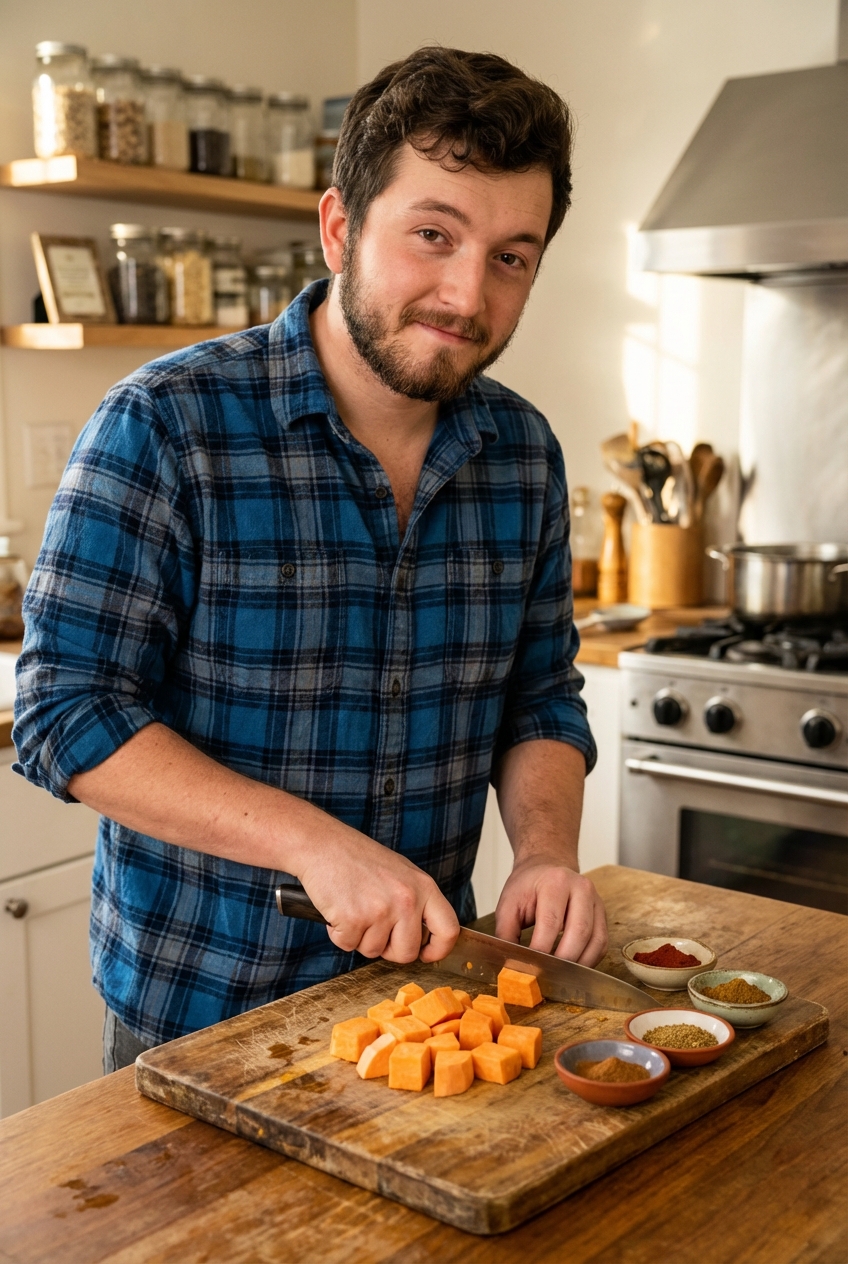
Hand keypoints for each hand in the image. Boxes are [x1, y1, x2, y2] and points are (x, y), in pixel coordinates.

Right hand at [297, 822, 458, 964]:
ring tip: (353, 907)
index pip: (448, 929)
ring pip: (373, 951)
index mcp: (423, 887)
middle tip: (374, 929)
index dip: (438, 950)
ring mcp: (381, 910)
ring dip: (359, 937)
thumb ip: (416, 902)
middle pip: (407, 953)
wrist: (323, 844)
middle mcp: (407, 900)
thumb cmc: (358, 858)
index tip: (426, 955)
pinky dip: (339, 933)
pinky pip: (348, 945)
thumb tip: (423, 938)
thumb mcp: (401, 873)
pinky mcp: (353, 919)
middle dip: (388, 950)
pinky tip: (338, 909)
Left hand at [494, 855, 607, 966]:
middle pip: (579, 932)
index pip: (551, 922)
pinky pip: (602, 943)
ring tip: (559, 975)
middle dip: (563, 960)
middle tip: (546, 976)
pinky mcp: (602, 914)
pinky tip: (572, 967)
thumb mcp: (508, 905)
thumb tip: (508, 964)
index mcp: (555, 882)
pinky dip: (589, 960)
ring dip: (578, 964)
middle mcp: (581, 888)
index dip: (541, 949)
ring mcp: (596, 901)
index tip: (529, 967)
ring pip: (596, 940)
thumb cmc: (528, 887)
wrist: (546, 868)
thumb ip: (506, 934)